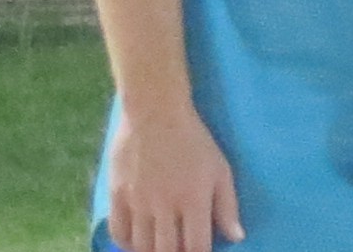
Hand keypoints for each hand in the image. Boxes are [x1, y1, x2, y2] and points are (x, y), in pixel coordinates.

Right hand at [104, 106, 241, 251]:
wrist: (154, 114)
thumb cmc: (194, 141)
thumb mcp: (221, 171)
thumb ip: (227, 206)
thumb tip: (236, 238)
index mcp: (194, 200)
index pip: (197, 247)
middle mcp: (164, 206)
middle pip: (167, 251)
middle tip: (181, 248)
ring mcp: (137, 202)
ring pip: (142, 246)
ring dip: (153, 251)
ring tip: (162, 245)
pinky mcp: (116, 195)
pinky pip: (118, 232)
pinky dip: (127, 243)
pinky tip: (138, 241)